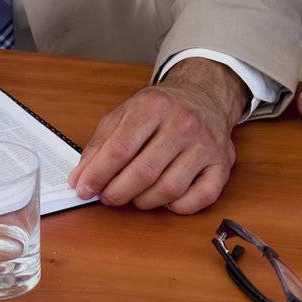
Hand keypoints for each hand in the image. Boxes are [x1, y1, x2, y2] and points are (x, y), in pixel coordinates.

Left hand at [68, 58, 246, 213]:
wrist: (203, 95)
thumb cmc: (160, 108)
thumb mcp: (125, 113)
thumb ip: (100, 145)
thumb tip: (79, 179)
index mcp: (153, 106)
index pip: (121, 147)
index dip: (99, 173)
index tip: (84, 188)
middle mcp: (182, 123)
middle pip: (144, 172)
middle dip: (118, 192)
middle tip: (106, 198)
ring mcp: (205, 145)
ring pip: (169, 189)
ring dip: (144, 201)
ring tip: (132, 197)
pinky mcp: (222, 165)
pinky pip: (199, 200)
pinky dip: (177, 207)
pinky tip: (164, 199)